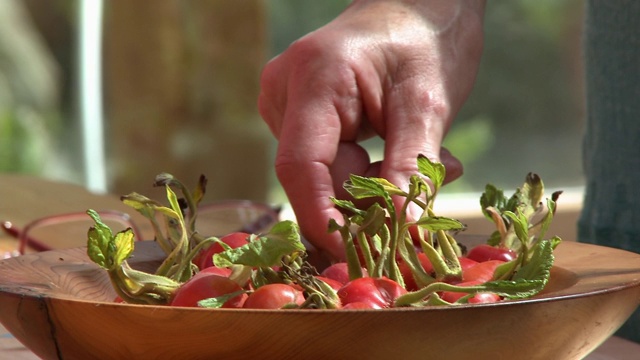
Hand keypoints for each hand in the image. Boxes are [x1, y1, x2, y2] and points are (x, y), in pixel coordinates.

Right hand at [259, 0, 485, 259]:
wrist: (416, 6)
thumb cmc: (426, 39)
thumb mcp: (428, 102)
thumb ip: (413, 165)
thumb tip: (402, 229)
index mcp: (315, 77)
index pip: (301, 165)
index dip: (323, 217)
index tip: (357, 253)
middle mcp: (286, 91)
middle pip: (313, 176)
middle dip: (369, 196)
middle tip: (430, 183)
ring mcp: (286, 103)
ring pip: (323, 175)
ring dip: (376, 183)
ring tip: (430, 158)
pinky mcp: (298, 115)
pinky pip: (327, 163)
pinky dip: (367, 171)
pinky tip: (400, 148)